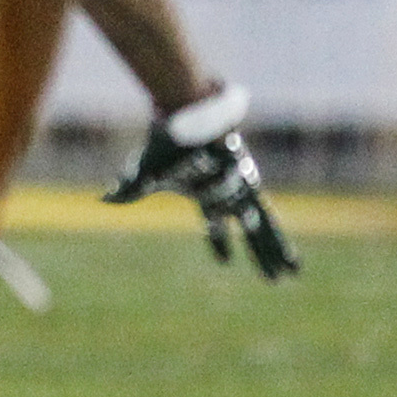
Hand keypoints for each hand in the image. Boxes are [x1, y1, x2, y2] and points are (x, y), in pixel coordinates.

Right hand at [103, 81, 299, 279]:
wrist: (188, 117)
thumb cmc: (164, 144)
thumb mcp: (144, 174)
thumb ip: (128, 191)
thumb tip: (103, 199)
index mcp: (204, 194)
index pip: (214, 225)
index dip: (219, 243)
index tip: (225, 261)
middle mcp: (228, 194)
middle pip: (248, 230)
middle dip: (260, 254)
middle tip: (274, 279)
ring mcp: (242, 190)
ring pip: (263, 228)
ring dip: (276, 253)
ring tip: (293, 274)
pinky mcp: (250, 187)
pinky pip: (267, 221)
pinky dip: (278, 243)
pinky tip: (293, 263)